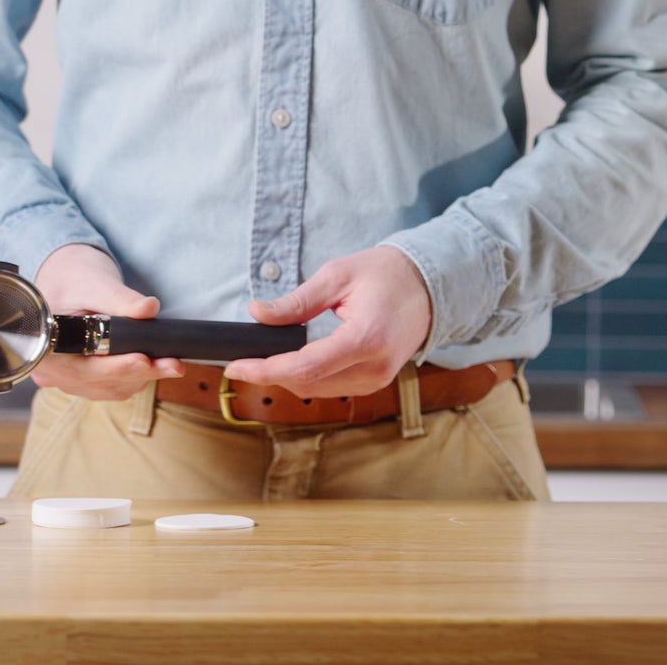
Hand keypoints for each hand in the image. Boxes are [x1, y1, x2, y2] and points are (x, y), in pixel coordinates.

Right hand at [30, 244, 184, 399]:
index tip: (143, 360)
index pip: (82, 368)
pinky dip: (138, 376)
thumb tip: (149, 308)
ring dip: (144, 376)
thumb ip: (120, 298)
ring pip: (113, 388)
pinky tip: (155, 364)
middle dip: (140, 373)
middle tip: (174, 364)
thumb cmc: (74, 281)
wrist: (68, 283)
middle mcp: (53, 372)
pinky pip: (116, 387)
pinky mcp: (88, 382)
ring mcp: (70, 380)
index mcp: (46, 349)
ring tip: (171, 362)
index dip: (114, 368)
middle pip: (101, 382)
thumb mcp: (95, 284)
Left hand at [223, 246, 431, 397]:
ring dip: (287, 378)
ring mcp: (379, 379)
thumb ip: (297, 301)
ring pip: (318, 391)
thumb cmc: (387, 274)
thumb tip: (257, 313)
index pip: (306, 367)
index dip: (265, 370)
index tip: (236, 366)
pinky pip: (333, 388)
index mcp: (366, 338)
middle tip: (242, 360)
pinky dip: (308, 378)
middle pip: (308, 384)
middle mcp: (375, 367)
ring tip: (263, 360)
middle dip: (270, 375)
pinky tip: (293, 363)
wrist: (430, 285)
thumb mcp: (338, 276)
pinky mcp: (377, 382)